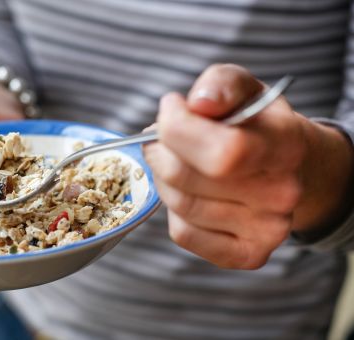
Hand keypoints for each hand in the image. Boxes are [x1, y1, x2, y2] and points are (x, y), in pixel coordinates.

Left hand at [144, 64, 353, 268]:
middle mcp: (280, 194)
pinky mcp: (246, 255)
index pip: (221, 151)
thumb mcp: (245, 89)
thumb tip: (198, 103)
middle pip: (185, 177)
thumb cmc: (257, 125)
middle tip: (159, 137)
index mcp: (285, 146)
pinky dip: (173, 210)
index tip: (170, 108)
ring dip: (163, 177)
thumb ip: (221, 84)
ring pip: (179, 205)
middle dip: (159, 150)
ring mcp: (266, 231)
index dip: (177, 127)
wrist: (294, 168)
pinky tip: (188, 191)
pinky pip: (183, 233)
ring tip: (175, 160)